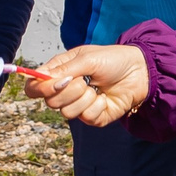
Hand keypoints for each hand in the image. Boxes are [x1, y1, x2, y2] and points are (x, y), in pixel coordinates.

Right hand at [25, 44, 148, 125]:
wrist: (140, 71)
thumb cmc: (113, 60)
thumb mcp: (87, 58)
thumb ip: (64, 69)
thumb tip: (41, 77)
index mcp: (60, 73)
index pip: (35, 87)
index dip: (39, 89)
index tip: (56, 83)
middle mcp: (66, 91)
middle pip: (50, 102)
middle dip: (69, 91)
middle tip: (85, 80)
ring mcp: (79, 105)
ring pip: (67, 113)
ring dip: (85, 98)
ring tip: (97, 88)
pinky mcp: (93, 117)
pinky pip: (87, 118)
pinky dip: (98, 106)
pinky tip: (105, 97)